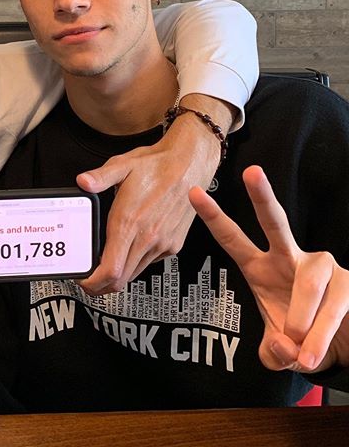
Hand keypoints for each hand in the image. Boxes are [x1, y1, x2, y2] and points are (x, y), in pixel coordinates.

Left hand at [76, 96, 227, 293]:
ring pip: (135, 273)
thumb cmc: (157, 165)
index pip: (111, 269)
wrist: (190, 164)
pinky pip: (149, 262)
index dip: (93, 282)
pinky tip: (128, 250)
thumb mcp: (122, 166)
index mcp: (130, 222)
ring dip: (118, 275)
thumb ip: (99, 178)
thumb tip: (83, 183)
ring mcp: (162, 243)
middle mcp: (147, 237)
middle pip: (121, 279)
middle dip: (100, 285)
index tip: (82, 280)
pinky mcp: (173, 244)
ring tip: (104, 266)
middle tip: (88, 279)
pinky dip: (135, 263)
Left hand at [189, 165, 348, 372]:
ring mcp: (321, 265)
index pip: (232, 239)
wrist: (340, 347)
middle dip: (262, 196)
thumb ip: (271, 353)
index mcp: (259, 267)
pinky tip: (312, 354)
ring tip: (300, 354)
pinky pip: (333, 307)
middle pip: (275, 221)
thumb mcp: (279, 350)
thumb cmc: (299, 337)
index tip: (191, 192)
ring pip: (308, 285)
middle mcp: (288, 257)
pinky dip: (320, 336)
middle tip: (250, 171)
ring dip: (302, 322)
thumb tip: (281, 346)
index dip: (212, 217)